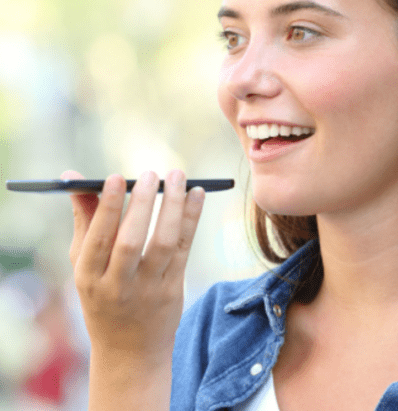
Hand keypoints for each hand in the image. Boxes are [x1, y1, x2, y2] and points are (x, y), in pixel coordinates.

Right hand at [61, 169, 204, 365]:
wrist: (130, 351)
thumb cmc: (102, 296)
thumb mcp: (84, 265)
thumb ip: (84, 219)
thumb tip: (72, 175)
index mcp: (88, 277)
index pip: (98, 239)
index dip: (107, 208)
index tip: (116, 177)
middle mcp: (118, 285)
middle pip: (131, 241)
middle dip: (141, 204)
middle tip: (150, 173)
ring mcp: (149, 289)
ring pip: (163, 243)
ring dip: (172, 207)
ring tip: (176, 176)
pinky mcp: (174, 290)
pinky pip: (184, 248)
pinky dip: (192, 218)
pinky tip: (197, 193)